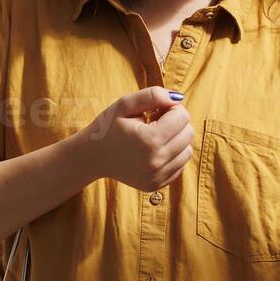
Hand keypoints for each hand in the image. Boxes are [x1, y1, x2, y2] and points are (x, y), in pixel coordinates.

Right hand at [78, 86, 193, 191]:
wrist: (91, 157)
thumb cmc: (108, 127)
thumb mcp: (125, 104)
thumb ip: (153, 95)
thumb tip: (178, 98)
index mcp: (149, 140)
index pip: (182, 116)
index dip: (170, 108)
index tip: (154, 111)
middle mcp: (156, 162)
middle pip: (188, 133)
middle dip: (175, 123)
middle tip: (154, 122)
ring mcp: (157, 177)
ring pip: (187, 150)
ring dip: (175, 139)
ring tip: (154, 136)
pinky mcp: (156, 185)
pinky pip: (180, 165)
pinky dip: (172, 155)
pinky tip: (153, 150)